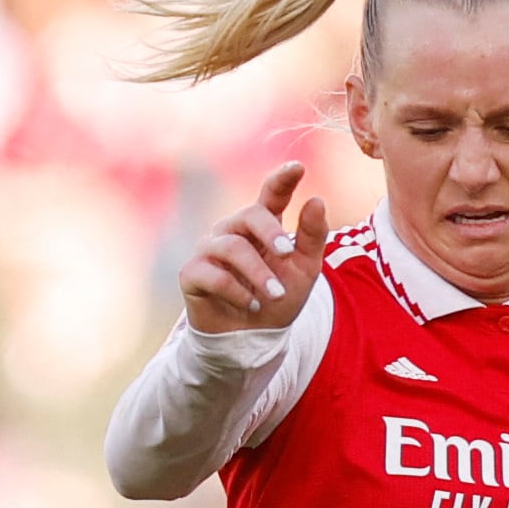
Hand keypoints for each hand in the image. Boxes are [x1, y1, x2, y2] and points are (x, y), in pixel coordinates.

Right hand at [180, 162, 329, 335]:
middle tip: (286, 253)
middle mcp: (233, 231)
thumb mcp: (304, 271)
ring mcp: (210, 250)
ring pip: (232, 247)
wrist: (252, 340)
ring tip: (275, 295)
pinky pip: (213, 274)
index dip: (282, 179)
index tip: (298, 167)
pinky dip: (236, 291)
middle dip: (270, 233)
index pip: (271, 194)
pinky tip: (250, 304)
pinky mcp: (192, 273)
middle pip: (249, 214)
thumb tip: (316, 200)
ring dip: (258, 273)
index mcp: (262, 226)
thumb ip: (312, 238)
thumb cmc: (277, 300)